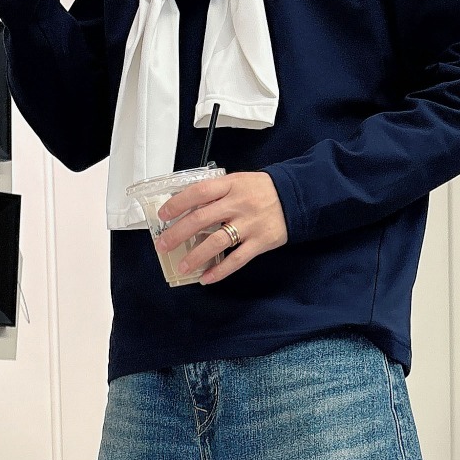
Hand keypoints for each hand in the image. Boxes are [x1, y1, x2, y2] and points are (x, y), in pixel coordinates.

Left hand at [155, 172, 287, 283]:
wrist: (296, 196)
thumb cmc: (261, 190)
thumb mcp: (239, 182)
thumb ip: (217, 193)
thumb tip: (187, 208)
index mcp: (231, 185)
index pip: (199, 192)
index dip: (178, 203)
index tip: (163, 215)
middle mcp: (238, 203)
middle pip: (201, 219)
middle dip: (178, 233)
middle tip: (163, 246)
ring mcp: (249, 224)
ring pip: (216, 242)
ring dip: (196, 256)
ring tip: (182, 267)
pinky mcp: (260, 242)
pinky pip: (237, 260)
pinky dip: (220, 270)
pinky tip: (206, 278)